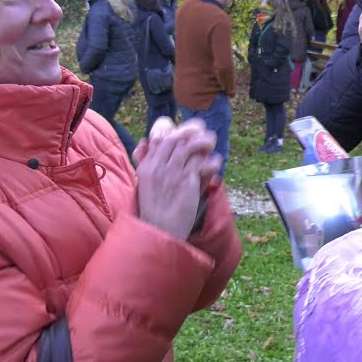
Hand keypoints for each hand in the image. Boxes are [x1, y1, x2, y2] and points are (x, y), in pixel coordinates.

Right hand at [133, 118, 221, 238]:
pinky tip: (216, 161)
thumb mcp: (144, 184)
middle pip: (174, 139)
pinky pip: (201, 163)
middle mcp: (158, 167)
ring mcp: (172, 173)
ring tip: (211, 141)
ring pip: (189, 147)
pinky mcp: (186, 182)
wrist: (159, 231)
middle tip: (202, 130)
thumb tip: (146, 141)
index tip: (185, 130)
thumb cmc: (154, 210)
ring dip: (203, 142)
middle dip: (190, 131)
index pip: (158, 139)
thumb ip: (145, 162)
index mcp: (146, 168)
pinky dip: (211, 160)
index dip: (174, 131)